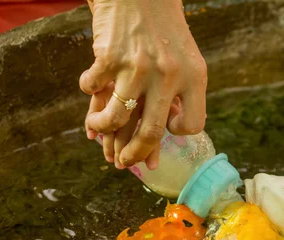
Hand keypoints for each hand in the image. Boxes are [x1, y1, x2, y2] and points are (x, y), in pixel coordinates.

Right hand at [80, 0, 207, 168]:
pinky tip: (93, 89)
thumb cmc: (164, 32)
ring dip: (104, 131)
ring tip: (98, 131)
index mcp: (194, 77)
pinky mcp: (108, 57)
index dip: (177, 133)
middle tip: (125, 163)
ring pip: (116, 119)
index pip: (192, 125)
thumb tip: (162, 142)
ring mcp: (137, 67)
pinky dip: (89, 95)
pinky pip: (92, 89)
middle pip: (152, 132)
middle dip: (135, 154)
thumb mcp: (185, 61)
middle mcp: (168, 75)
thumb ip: (179, 98)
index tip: (166, 129)